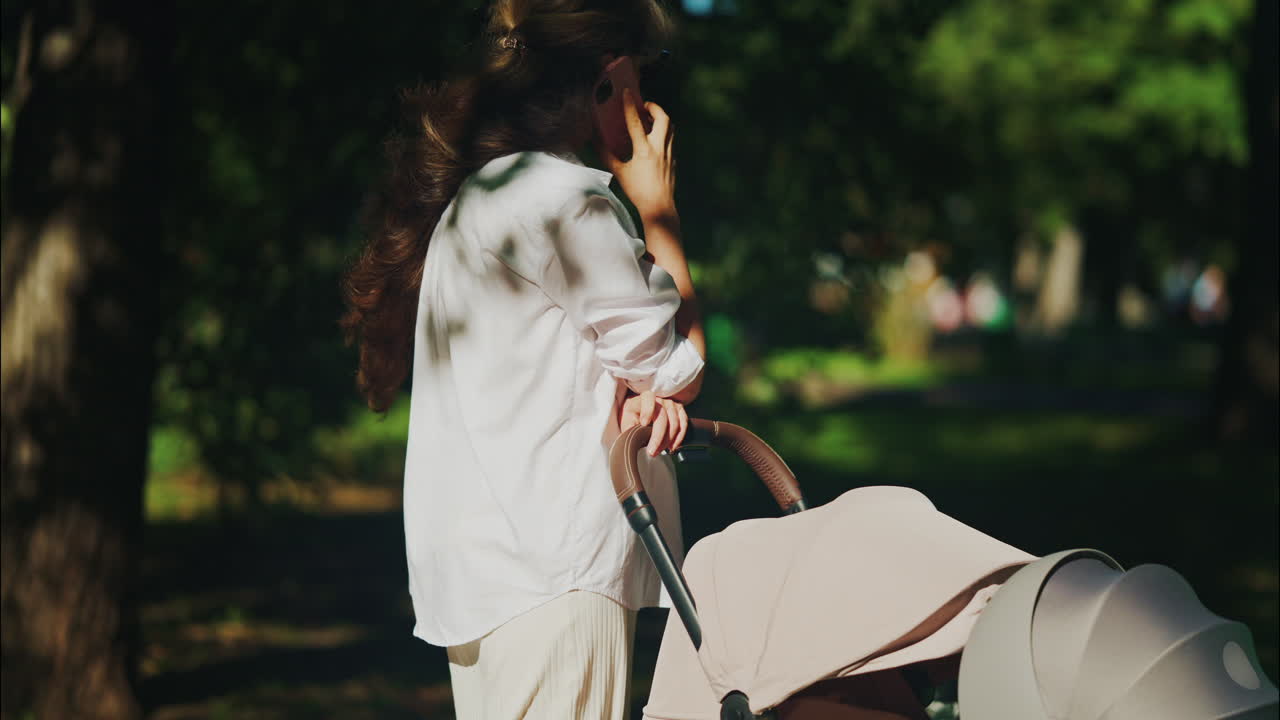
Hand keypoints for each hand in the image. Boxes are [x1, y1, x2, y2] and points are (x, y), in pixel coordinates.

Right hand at [597, 89, 677, 222]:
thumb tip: (594, 140)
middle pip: (663, 118)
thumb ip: (607, 154)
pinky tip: (655, 137)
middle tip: (644, 106)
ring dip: (661, 117)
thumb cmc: (637, 191)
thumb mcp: (619, 172)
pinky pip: (672, 138)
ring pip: (671, 126)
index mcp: (644, 150)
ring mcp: (670, 153)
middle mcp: (660, 148)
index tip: (627, 92)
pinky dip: (664, 131)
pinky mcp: (674, 159)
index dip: (630, 105)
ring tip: (649, 118)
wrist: (659, 207)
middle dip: (654, 107)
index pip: (636, 122)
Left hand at [618, 390, 688, 456]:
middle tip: (652, 451)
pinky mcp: (679, 410)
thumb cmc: (634, 416)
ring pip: (674, 423)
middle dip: (658, 437)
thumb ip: (629, 428)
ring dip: (668, 440)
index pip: (648, 399)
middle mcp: (660, 398)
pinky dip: (679, 437)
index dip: (647, 411)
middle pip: (663, 417)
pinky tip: (672, 447)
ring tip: (660, 451)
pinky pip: (683, 424)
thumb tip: (632, 441)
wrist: (642, 411)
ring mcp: (671, 404)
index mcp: (643, 398)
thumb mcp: (627, 420)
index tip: (643, 424)